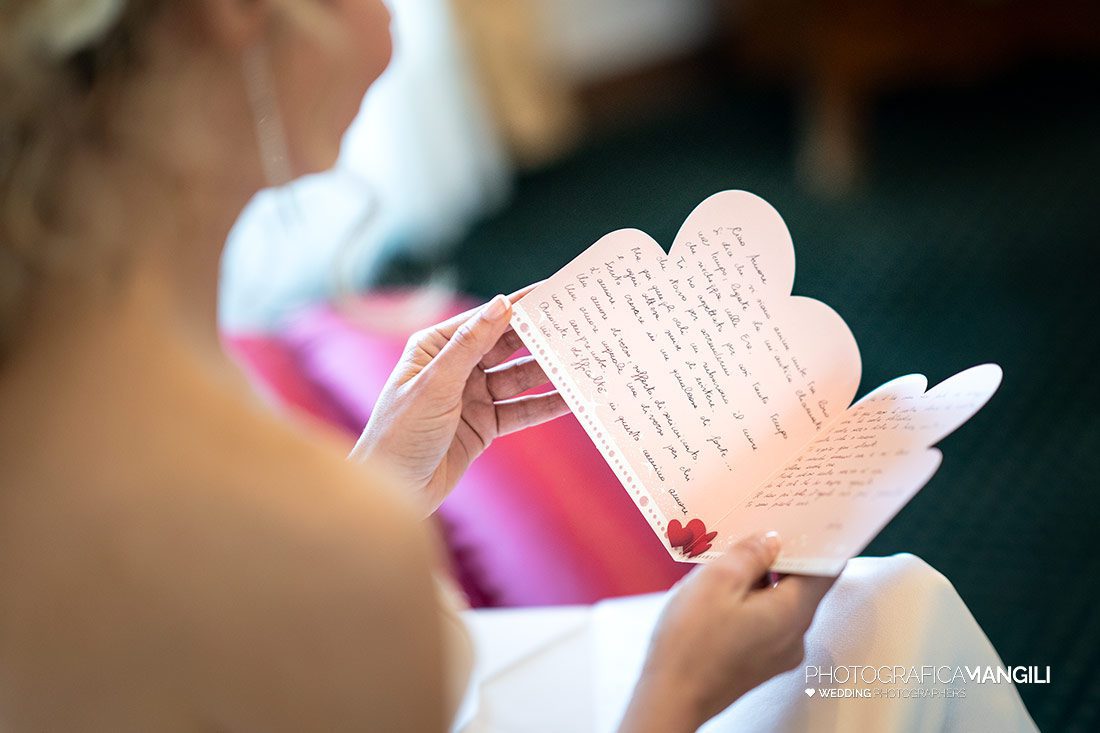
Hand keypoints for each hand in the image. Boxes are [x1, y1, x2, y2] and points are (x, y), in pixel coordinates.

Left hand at [350, 285, 569, 514]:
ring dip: (548, 372)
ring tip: (582, 362)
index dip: (520, 305)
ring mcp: (471, 397)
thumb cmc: (399, 433)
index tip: (554, 292)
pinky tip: (571, 398)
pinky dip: (545, 405)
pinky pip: (521, 410)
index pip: (486, 319)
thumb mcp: (435, 384)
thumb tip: (501, 303)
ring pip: (518, 378)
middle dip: (540, 338)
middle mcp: (455, 368)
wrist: (393, 492)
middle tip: (579, 326)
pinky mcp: (484, 425)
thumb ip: (470, 344)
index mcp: (435, 347)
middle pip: (506, 346)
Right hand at [620, 533, 837, 732]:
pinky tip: (721, 594)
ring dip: (760, 579)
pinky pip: (765, 621)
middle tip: (753, 533)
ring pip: (779, 602)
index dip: (817, 541)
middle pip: (800, 585)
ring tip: (727, 562)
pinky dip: (751, 602)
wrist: (671, 696)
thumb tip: (770, 540)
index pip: (825, 569)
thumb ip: (750, 555)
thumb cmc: (691, 643)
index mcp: (792, 613)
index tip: (804, 520)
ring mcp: (777, 653)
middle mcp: (794, 636)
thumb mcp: (717, 581)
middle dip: (779, 557)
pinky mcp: (758, 662)